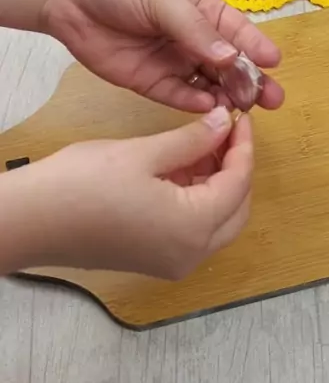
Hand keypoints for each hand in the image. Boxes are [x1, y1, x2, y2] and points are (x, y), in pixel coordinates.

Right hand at [2, 107, 252, 278]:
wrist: (32, 221)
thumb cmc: (83, 183)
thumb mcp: (144, 153)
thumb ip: (192, 140)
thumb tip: (224, 124)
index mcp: (194, 227)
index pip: (238, 183)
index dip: (242, 147)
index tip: (240, 119)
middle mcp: (192, 254)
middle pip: (236, 209)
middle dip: (235, 170)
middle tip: (224, 133)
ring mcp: (174, 263)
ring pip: (218, 223)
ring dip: (217, 186)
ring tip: (202, 146)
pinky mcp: (156, 262)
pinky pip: (194, 233)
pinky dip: (197, 203)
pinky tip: (183, 171)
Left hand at [41, 0, 283, 112]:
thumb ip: (196, 30)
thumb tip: (231, 58)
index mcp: (201, 8)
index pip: (235, 30)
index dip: (255, 47)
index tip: (275, 63)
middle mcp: (190, 38)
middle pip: (227, 64)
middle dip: (250, 81)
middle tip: (272, 99)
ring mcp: (171, 61)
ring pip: (207, 83)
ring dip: (226, 96)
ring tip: (245, 109)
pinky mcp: (148, 82)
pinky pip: (178, 96)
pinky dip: (195, 103)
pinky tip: (210, 107)